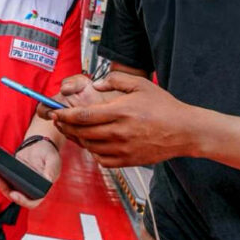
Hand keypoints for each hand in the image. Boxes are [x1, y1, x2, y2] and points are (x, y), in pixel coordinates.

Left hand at [0, 138, 60, 208]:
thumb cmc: (49, 154)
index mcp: (40, 189)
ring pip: (4, 186)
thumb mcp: (54, 161)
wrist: (40, 145)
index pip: (31, 202)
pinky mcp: (10, 176)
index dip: (22, 200)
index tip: (14, 193)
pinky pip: (0, 176)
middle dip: (2, 186)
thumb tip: (48, 179)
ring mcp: (18, 183)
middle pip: (13, 194)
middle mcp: (27, 189)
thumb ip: (51, 170)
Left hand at [50, 72, 196, 167]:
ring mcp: (123, 149)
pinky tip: (91, 143)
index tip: (55, 112)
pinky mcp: (128, 160)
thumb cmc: (164, 107)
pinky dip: (93, 152)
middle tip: (58, 120)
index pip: (84, 116)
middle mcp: (119, 132)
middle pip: (83, 132)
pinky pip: (102, 160)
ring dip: (77, 138)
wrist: (184, 131)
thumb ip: (116, 79)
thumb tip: (96, 85)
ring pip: (90, 147)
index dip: (65, 115)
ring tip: (72, 130)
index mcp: (121, 111)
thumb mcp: (141, 84)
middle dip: (66, 126)